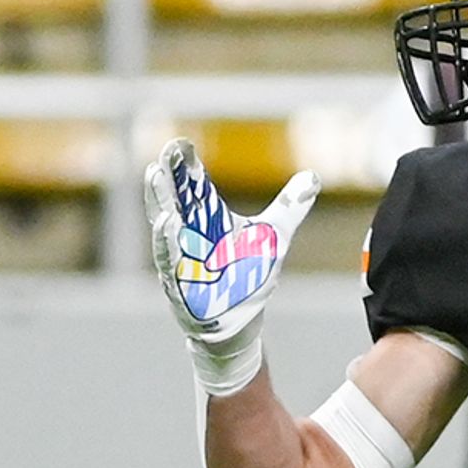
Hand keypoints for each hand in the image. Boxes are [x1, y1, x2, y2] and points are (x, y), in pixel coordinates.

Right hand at [142, 140, 316, 395]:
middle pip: (174, 202)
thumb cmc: (247, 277)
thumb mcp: (274, 237)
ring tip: (155, 177)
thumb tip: (312, 176)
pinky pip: (170, 264)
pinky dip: (166, 245)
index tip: (180, 145)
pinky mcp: (181, 287)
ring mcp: (182, 262)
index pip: (193, 187)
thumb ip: (290, 206)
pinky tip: (165, 224)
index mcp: (207, 221)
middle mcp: (189, 238)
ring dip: (160, 204)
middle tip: (162, 155)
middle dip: (166, 179)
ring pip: (165, 229)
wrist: (240, 323)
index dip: (185, 167)